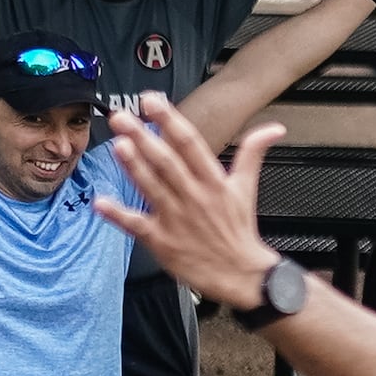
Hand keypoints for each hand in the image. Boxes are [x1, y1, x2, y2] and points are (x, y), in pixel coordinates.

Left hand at [97, 92, 293, 311]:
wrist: (241, 274)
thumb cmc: (238, 231)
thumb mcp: (247, 188)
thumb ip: (254, 153)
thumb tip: (274, 128)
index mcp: (213, 181)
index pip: (189, 143)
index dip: (169, 120)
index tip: (152, 101)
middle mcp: (194, 196)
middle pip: (166, 162)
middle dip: (143, 137)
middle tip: (122, 117)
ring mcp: (176, 219)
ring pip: (152, 187)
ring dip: (133, 167)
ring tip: (118, 145)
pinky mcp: (162, 242)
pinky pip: (137, 225)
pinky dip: (118, 215)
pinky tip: (101, 202)